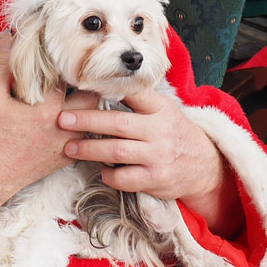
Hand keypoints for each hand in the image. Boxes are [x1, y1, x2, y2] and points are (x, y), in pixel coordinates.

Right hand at [0, 34, 95, 239]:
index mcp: (48, 108)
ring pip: (93, 120)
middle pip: (93, 98)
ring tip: (80, 94)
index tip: (68, 55)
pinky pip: (86, 139)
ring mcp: (67, 145)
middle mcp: (64, 127)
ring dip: (88, 107)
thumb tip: (9, 37)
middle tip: (81, 74)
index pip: (71, 77)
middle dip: (89, 85)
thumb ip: (1, 64)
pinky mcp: (65, 158)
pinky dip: (83, 127)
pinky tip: (74, 118)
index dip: (70, 64)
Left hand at [59, 89, 242, 236]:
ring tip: (69, 147)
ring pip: (117, 151)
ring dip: (89, 150)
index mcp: (160, 109)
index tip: (83, 88)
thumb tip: (101, 87)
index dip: (109, 90)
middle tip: (63, 120)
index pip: (134, 94)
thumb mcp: (164, 110)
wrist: (203, 166)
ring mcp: (157, 156)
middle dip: (87, 121)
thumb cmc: (174, 134)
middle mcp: (159, 131)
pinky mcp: (154, 179)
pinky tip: (101, 169)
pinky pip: (124, 178)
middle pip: (117, 123)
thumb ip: (139, 101)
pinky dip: (108, 174)